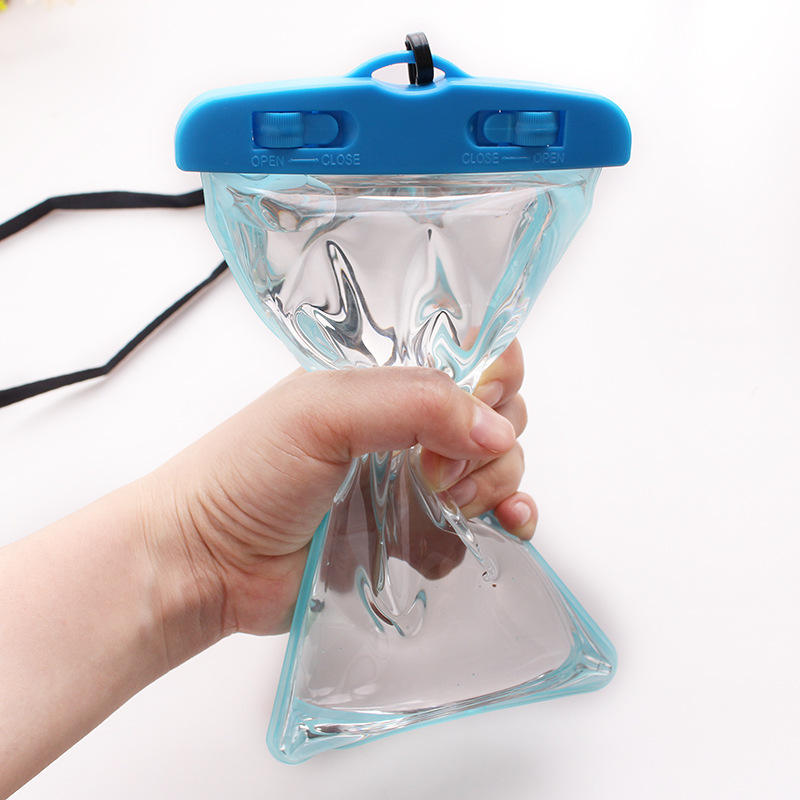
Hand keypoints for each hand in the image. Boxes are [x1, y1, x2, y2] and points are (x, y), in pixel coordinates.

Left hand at [140, 340, 535, 653]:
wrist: (207, 561)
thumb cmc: (244, 473)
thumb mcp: (322, 411)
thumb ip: (414, 403)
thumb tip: (496, 429)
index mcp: (386, 384)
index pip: (471, 357)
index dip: (495, 376)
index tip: (484, 405)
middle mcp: (408, 429)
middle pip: (496, 415)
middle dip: (494, 439)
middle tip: (443, 469)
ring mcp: (415, 484)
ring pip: (497, 469)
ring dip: (497, 484)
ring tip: (453, 502)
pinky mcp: (417, 536)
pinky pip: (484, 526)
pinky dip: (506, 523)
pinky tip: (502, 528)